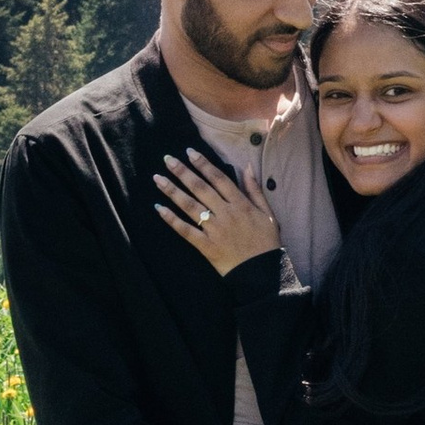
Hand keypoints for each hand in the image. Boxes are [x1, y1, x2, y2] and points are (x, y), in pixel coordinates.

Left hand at [152, 145, 279, 273]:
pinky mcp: (206, 246)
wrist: (262, 272)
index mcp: (240, 204)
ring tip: (158, 178)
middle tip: (167, 159)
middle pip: (200, 188)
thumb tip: (248, 167)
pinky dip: (171, 219)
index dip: (203, 164)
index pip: (218, 178)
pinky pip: (185, 230)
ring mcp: (214, 230)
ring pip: (189, 206)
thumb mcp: (267, 213)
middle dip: (182, 172)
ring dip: (172, 191)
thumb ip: (255, 190)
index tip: (189, 152)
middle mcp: (225, 213)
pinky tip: (158, 208)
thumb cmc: (266, 242)